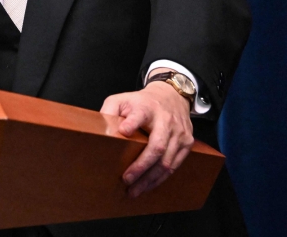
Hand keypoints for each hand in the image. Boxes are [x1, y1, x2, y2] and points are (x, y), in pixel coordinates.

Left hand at [101, 79, 194, 197]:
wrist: (172, 96)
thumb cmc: (141, 102)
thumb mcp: (122, 99)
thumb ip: (108, 111)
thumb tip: (99, 130)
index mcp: (146, 108)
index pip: (139, 115)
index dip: (132, 123)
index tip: (124, 131)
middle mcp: (165, 121)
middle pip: (156, 147)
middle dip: (141, 167)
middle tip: (126, 180)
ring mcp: (179, 133)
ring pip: (167, 162)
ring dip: (150, 179)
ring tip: (134, 190)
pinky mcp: (187, 143)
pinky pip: (174, 165)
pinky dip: (160, 178)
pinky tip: (148, 185)